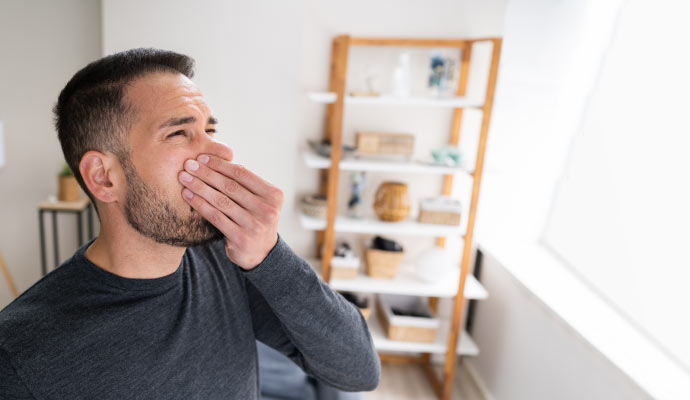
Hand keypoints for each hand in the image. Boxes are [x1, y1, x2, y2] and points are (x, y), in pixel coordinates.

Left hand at [178, 142, 283, 269]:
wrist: (261, 252)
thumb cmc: (254, 218)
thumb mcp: (259, 200)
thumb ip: (245, 183)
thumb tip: (215, 157)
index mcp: (274, 195)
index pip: (243, 174)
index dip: (220, 164)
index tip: (202, 157)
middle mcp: (267, 209)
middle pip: (230, 186)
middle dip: (206, 173)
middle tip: (188, 164)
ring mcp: (255, 225)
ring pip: (221, 201)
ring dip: (199, 187)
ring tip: (184, 178)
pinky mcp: (241, 238)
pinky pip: (215, 217)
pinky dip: (199, 204)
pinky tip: (187, 195)